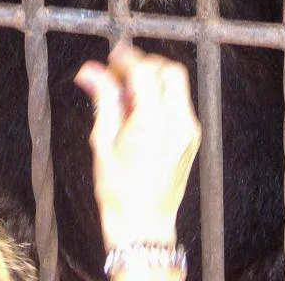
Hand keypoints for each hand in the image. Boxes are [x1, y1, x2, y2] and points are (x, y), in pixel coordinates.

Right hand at [74, 42, 200, 249]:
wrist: (143, 225)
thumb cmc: (119, 190)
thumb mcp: (103, 142)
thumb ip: (103, 100)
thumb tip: (91, 72)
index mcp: (153, 122)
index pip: (145, 71)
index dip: (127, 59)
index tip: (112, 58)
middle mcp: (177, 122)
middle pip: (169, 71)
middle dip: (145, 65)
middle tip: (120, 73)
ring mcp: (189, 130)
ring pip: (178, 85)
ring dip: (154, 80)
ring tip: (128, 95)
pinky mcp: (192, 138)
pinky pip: (180, 103)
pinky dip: (162, 96)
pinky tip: (141, 111)